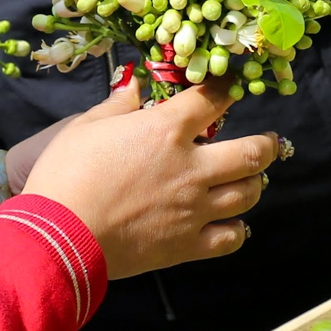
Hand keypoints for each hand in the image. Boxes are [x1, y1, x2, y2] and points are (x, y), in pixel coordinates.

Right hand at [20, 78, 275, 281]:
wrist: (60, 236)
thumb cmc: (66, 174)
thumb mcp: (86, 127)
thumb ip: (117, 105)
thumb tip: (134, 85)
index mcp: (166, 130)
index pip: (212, 100)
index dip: (228, 89)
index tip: (233, 86)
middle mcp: (191, 167)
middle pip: (251, 153)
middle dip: (267, 144)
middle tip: (270, 142)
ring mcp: (194, 209)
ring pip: (247, 194)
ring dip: (255, 183)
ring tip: (252, 180)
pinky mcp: (187, 245)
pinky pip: (230, 238)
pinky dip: (238, 230)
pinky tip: (234, 224)